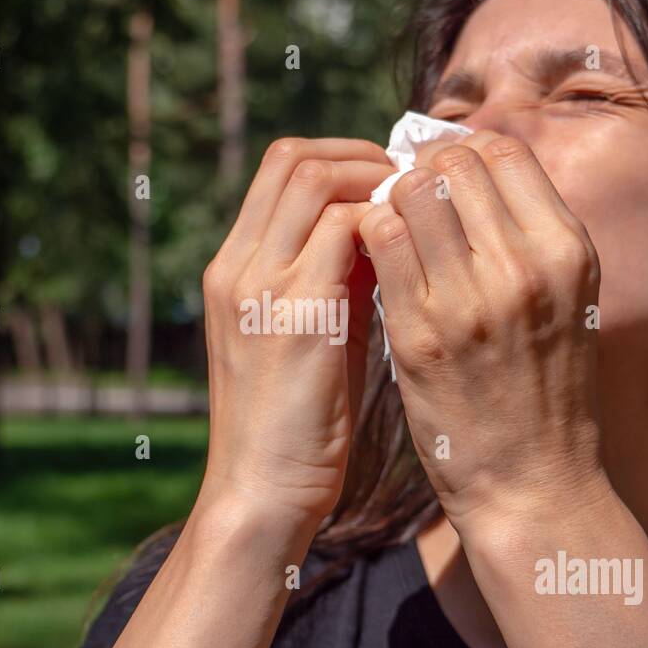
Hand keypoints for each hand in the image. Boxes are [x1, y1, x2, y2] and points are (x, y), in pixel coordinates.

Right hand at [197, 137, 394, 533]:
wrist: (262, 491)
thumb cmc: (294, 423)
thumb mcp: (303, 336)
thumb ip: (329, 281)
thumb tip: (383, 232)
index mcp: (232, 270)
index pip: (278, 167)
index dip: (339, 159)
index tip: (387, 182)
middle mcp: (237, 267)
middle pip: (293, 157)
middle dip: (361, 156)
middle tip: (410, 184)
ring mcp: (261, 287)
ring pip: (316, 180)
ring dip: (376, 184)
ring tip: (415, 215)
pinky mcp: (296, 315)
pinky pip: (344, 231)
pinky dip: (385, 226)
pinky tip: (415, 254)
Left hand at [357, 131, 609, 536]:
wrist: (533, 485)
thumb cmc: (544, 393)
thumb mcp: (563, 302)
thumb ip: (530, 238)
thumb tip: (473, 172)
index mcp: (568, 250)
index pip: (504, 151)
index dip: (461, 152)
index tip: (439, 175)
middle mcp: (526, 264)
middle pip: (454, 163)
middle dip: (420, 172)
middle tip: (403, 204)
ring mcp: (470, 297)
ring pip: (409, 192)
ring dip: (389, 203)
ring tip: (386, 234)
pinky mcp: (418, 332)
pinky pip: (378, 241)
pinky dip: (366, 237)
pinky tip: (368, 263)